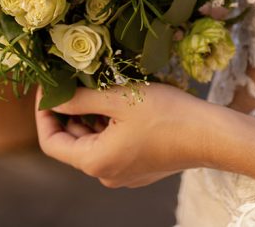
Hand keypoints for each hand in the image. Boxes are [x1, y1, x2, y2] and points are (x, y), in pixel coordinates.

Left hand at [35, 82, 219, 187]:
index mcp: (95, 161)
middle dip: (68, 112)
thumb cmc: (166, 115)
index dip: (43, 114)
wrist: (211, 135)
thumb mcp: (119, 98)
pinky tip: (119, 101)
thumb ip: (81, 99)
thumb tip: (53, 98)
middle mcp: (106, 174)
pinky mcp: (140, 168)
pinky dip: (108, 124)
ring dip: (90, 116)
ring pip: (94, 142)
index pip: (51, 142)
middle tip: (70, 80)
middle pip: (72, 142)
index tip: (47, 88)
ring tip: (96, 86)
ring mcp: (124, 173)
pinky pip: (113, 145)